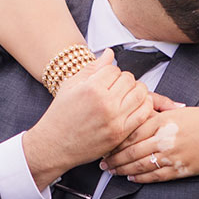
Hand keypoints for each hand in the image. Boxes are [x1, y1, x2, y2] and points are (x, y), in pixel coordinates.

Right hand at [26, 50, 156, 186]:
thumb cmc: (60, 115)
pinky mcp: (120, 134)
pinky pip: (144, 114)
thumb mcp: (70, 86)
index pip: (114, 69)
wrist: (54, 145)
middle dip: (124, 80)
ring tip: (127, 94)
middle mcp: (105, 103)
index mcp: (91, 88)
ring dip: (136, 90)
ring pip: (140, 94)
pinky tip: (135, 106)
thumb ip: (92, 68)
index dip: (110, 72)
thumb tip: (110, 53)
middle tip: (116, 86)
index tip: (105, 79)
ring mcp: (115, 120)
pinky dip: (144, 106)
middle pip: (129, 80)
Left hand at [100, 106, 198, 183]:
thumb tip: (138, 118)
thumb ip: (159, 116)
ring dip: (123, 169)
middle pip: (131, 150)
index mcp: (164, 121)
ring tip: (112, 171)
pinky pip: (154, 175)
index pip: (132, 132)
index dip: (115, 140)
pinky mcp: (179, 169)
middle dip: (114, 158)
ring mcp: (172, 155)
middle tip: (102, 162)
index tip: (105, 144)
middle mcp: (165, 138)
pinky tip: (131, 177)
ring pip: (140, 165)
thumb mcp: (180, 113)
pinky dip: (140, 177)